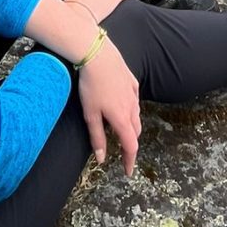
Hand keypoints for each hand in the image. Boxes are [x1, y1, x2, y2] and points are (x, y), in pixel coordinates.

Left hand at [77, 39, 140, 174]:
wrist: (98, 55)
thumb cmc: (91, 85)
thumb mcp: (90, 114)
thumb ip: (97, 137)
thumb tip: (102, 158)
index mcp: (121, 119)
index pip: (130, 146)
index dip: (130, 161)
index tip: (128, 172)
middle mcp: (132, 108)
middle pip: (135, 132)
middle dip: (130, 143)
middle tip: (121, 151)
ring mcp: (133, 93)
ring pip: (136, 115)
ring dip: (130, 126)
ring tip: (120, 130)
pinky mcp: (132, 81)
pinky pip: (134, 100)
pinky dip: (130, 108)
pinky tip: (122, 105)